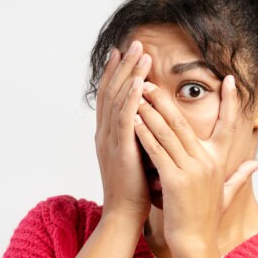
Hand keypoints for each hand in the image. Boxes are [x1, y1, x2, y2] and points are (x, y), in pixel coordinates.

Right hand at [94, 40, 152, 223]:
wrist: (125, 214)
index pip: (111, 95)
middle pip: (112, 90)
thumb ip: (142, 133)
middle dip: (123, 65)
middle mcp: (105, 133)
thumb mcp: (138, 154)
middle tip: (134, 42)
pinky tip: (140, 82)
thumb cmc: (135, 188)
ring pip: (118, 99)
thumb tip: (152, 118)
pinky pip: (124, 119)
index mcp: (109, 134)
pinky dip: (131, 99)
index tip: (124, 51)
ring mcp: (110, 140)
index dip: (117, 72)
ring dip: (129, 74)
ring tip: (139, 53)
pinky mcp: (120, 151)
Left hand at [133, 74, 257, 251]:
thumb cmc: (206, 219)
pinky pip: (157, 150)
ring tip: (138, 94)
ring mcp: (192, 170)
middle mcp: (208, 162)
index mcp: (219, 161)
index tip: (231, 80)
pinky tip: (133, 120)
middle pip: (185, 122)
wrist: (195, 243)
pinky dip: (145, 133)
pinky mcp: (175, 180)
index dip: (232, 102)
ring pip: (169, 132)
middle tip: (151, 81)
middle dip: (166, 100)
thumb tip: (257, 164)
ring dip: (151, 111)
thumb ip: (240, 176)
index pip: (229, 125)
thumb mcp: (226, 194)